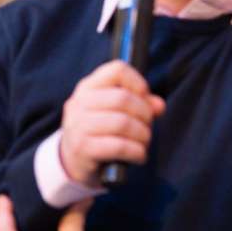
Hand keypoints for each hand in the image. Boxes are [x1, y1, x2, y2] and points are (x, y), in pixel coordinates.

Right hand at [59, 60, 164, 185]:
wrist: (72, 160)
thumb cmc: (99, 131)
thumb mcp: (114, 112)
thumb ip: (139, 104)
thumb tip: (159, 106)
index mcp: (87, 87)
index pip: (117, 70)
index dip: (138, 83)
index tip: (144, 99)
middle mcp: (79, 103)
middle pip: (123, 98)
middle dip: (144, 114)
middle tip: (147, 126)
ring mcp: (78, 125)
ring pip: (122, 123)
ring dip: (142, 135)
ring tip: (143, 142)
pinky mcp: (82, 148)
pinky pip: (119, 147)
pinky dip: (136, 152)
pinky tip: (138, 156)